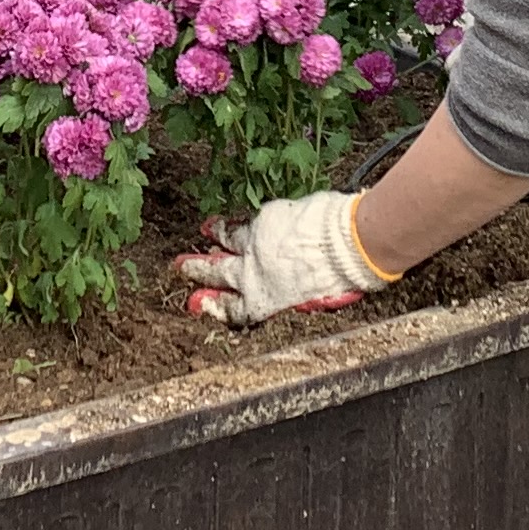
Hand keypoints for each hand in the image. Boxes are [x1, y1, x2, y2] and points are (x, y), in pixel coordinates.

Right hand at [177, 189, 395, 325]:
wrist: (347, 247)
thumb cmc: (338, 280)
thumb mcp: (309, 303)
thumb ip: (289, 299)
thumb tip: (286, 298)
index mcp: (265, 300)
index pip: (234, 308)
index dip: (215, 306)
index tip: (199, 303)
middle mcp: (253, 274)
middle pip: (218, 273)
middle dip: (198, 270)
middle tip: (181, 267)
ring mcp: (256, 245)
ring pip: (227, 242)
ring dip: (213, 239)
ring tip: (203, 233)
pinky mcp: (265, 221)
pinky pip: (243, 223)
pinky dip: (231, 223)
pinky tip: (223, 221)